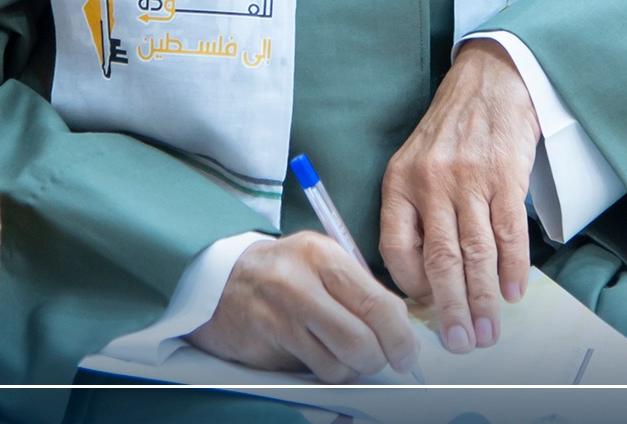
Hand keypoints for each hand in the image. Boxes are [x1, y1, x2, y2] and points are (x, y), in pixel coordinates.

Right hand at [188, 233, 420, 383]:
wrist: (218, 280)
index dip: (400, 335)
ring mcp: (280, 315)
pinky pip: (315, 370)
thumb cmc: (283, 271)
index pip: (377, 302)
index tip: (408, 351)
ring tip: (350, 354)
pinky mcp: (266, 343)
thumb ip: (359, 288)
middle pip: (361, 339)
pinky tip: (323, 356)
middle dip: (381, 357)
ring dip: (354, 367)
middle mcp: (301, 283)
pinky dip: (330, 371)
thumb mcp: (322, 261)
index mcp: (323, 255)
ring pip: (339, 362)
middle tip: (386, 360)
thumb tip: (400, 326)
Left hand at [379, 39, 540, 353]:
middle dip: (451, 308)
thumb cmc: (452, 126)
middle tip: (461, 342)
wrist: (491, 78)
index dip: (410, 286)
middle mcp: (431, 182)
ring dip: (485, 298)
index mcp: (400, 181)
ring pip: (476, 253)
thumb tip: (423, 273)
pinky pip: (510, 232)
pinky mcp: (506, 174)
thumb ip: (414, 210)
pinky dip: (514, 267)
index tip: (425, 310)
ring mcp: (471, 179)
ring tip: (490, 329)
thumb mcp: (415, 161)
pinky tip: (514, 290)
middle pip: (439, 260)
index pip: (396, 248)